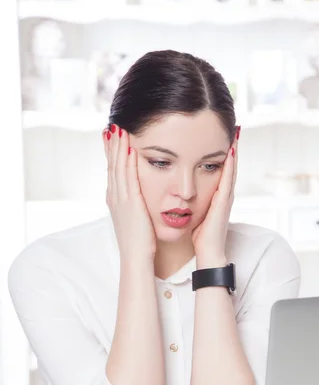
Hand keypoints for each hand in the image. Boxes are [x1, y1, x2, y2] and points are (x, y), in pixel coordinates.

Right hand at [106, 124, 156, 262]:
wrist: (136, 257)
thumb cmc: (140, 242)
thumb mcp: (135, 219)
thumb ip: (135, 206)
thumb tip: (139, 199)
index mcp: (115, 200)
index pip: (113, 172)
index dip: (112, 154)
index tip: (112, 139)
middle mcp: (114, 197)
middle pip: (112, 165)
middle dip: (112, 146)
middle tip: (111, 127)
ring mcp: (120, 199)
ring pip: (118, 167)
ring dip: (118, 147)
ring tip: (119, 129)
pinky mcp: (130, 202)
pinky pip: (128, 176)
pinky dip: (128, 161)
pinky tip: (130, 147)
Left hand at [192, 136, 237, 267]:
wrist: (208, 253)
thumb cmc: (200, 237)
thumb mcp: (195, 214)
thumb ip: (192, 202)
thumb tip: (182, 194)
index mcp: (216, 195)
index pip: (220, 169)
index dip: (221, 152)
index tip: (219, 135)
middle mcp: (224, 193)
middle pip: (228, 164)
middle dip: (231, 146)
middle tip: (231, 126)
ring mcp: (226, 196)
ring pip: (231, 167)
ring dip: (234, 149)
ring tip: (234, 131)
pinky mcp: (225, 201)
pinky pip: (229, 178)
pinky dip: (231, 163)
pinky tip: (231, 149)